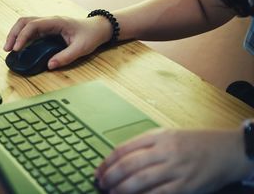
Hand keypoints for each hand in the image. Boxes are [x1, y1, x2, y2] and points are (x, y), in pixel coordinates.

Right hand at [3, 16, 111, 68]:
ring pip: (26, 24)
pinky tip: (19, 47)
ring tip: (9, 48)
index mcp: (56, 22)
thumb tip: (49, 65)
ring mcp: (48, 24)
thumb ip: (66, 57)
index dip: (22, 36)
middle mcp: (49, 21)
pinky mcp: (48, 29)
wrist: (98, 28)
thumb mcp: (81, 48)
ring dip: (15, 34)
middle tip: (7, 49)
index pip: (33, 25)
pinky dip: (22, 37)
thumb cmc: (90, 35)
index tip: (16, 49)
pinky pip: (31, 30)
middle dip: (13, 34)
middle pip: (24, 21)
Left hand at [95, 128, 253, 193]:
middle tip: (102, 183)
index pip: (124, 148)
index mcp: (157, 136)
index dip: (107, 161)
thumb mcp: (166, 135)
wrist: (224, 151)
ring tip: (112, 193)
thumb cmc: (192, 143)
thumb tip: (118, 159)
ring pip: (141, 180)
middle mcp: (165, 150)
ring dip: (122, 189)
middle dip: (111, 176)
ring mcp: (175, 168)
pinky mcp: (185, 185)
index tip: (99, 170)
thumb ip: (144, 144)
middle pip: (129, 164)